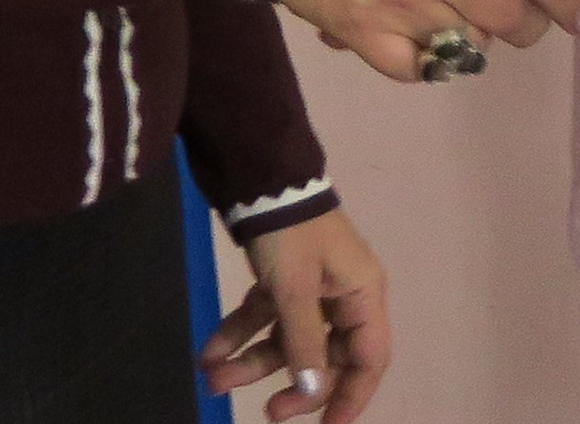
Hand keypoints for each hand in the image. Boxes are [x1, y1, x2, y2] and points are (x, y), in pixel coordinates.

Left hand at [201, 205, 387, 422]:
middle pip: (324, 357)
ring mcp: (310, 291)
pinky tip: (209, 352)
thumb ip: (303, 343)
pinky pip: (263, 320)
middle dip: (291, 384)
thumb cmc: (290, 234)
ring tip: (213, 379)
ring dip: (252, 363)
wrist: (260, 178)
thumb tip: (310, 392)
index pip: (369, 359)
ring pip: (286, 341)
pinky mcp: (281, 282)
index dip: (352, 397)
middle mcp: (342, 297)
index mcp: (362, 296)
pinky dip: (237, 335)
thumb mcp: (295, 289)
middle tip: (266, 413)